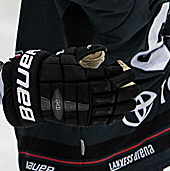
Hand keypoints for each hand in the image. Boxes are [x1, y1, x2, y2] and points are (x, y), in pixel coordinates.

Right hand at [1, 45, 136, 126]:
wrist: (33, 91)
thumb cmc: (51, 70)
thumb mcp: (66, 57)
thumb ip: (86, 53)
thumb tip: (104, 50)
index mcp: (83, 76)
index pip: (110, 75)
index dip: (121, 73)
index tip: (127, 70)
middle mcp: (85, 93)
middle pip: (114, 91)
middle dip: (128, 87)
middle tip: (136, 83)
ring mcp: (84, 107)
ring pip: (111, 106)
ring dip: (125, 103)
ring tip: (133, 98)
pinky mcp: (81, 119)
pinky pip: (103, 120)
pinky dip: (115, 116)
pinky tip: (121, 112)